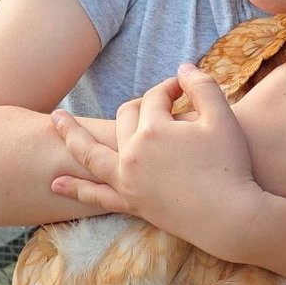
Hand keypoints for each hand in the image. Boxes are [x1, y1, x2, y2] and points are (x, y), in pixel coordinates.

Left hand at [50, 64, 262, 242]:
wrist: (230, 216)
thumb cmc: (230, 165)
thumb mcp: (223, 117)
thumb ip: (202, 86)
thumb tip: (183, 68)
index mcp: (154, 129)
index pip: (156, 97)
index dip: (172, 88)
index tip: (187, 90)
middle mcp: (133, 153)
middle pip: (126, 116)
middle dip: (140, 104)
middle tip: (160, 102)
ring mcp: (128, 181)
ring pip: (91, 153)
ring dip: (71, 135)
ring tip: (56, 120)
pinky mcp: (132, 204)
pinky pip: (97, 196)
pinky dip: (75, 189)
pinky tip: (55, 184)